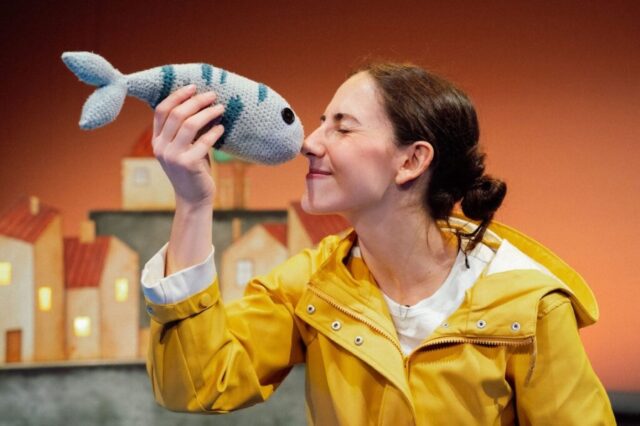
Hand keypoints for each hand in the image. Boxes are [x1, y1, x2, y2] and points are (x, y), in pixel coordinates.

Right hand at [152, 84, 224, 207]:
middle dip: (196, 101)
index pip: (162, 111)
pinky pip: (203, 141)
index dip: (177, 96)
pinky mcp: (188, 164)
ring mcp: (173, 156)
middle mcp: (161, 147)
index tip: (193, 87)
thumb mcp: (184, 148)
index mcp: (157, 141)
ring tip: (220, 108)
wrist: (193, 198)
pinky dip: (214, 132)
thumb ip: (187, 129)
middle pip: (176, 114)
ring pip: (189, 124)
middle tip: (212, 95)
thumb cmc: (192, 170)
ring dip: (207, 113)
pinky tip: (221, 128)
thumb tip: (204, 103)